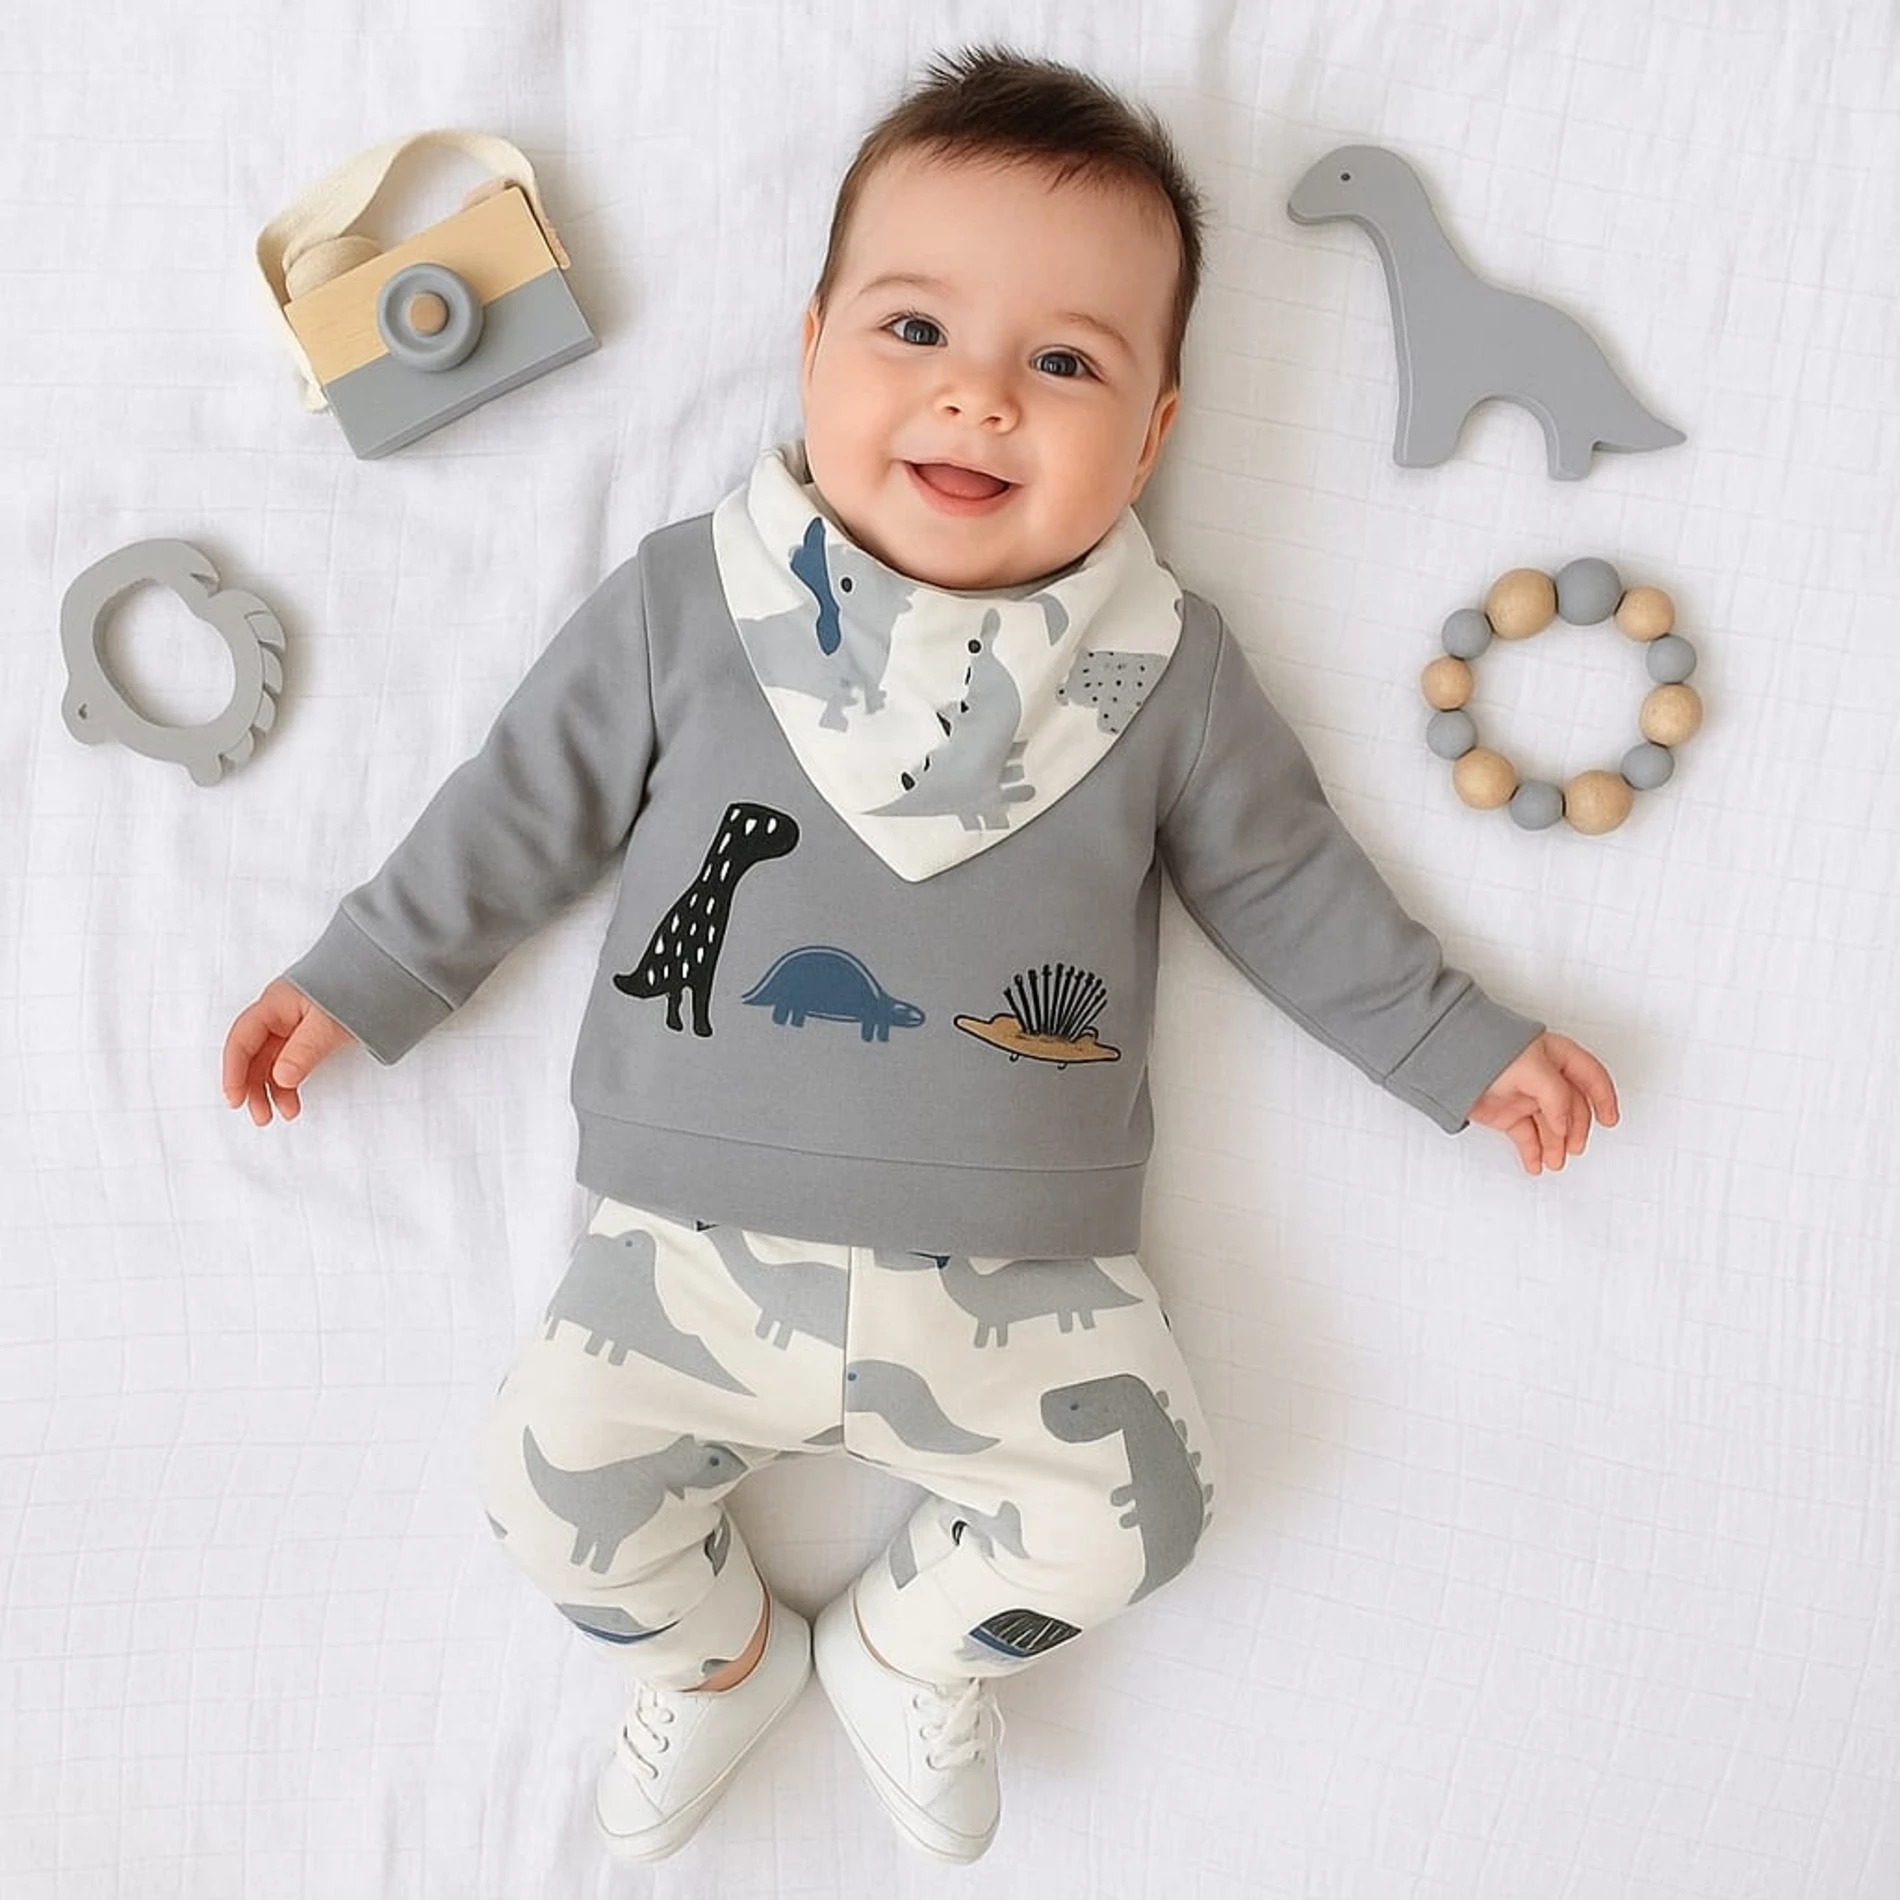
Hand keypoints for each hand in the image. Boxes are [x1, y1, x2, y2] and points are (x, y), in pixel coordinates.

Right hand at [221, 977, 355, 1125]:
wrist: (389, 971)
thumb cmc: (359, 987)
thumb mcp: (330, 1023)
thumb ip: (304, 1050)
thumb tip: (280, 1079)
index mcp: (275, 1004)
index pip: (242, 1040)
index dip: (234, 1072)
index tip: (236, 1100)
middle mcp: (280, 1013)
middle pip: (254, 1054)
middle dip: (253, 1087)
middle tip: (262, 1117)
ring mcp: (295, 1023)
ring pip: (272, 1060)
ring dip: (274, 1089)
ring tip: (287, 1114)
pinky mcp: (312, 1032)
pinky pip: (292, 1060)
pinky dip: (291, 1081)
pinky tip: (294, 1099)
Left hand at [1468, 1031, 1618, 1175]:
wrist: (1447, 1059)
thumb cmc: (1488, 1050)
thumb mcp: (1533, 1068)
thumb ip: (1556, 1097)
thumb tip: (1565, 1125)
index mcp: (1557, 1057)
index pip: (1591, 1077)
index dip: (1604, 1098)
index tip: (1610, 1120)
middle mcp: (1544, 1077)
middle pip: (1572, 1109)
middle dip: (1575, 1130)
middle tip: (1573, 1148)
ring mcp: (1525, 1097)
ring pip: (1550, 1127)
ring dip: (1555, 1146)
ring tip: (1554, 1163)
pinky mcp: (1507, 1114)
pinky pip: (1527, 1136)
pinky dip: (1533, 1152)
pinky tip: (1536, 1164)